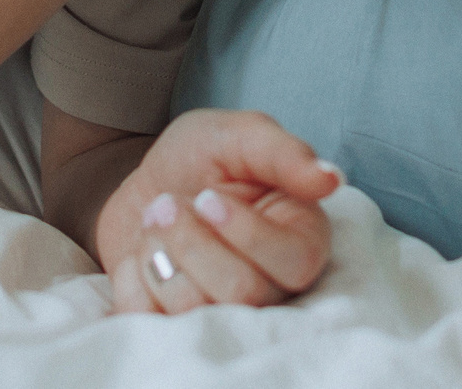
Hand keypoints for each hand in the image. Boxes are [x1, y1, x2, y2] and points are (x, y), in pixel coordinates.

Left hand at [99, 110, 341, 315]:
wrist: (143, 182)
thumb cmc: (202, 158)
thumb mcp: (239, 136)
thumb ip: (283, 152)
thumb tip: (330, 178)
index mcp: (300, 239)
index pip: (295, 263)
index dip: (245, 233)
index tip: (207, 198)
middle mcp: (270, 286)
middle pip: (241, 292)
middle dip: (191, 241)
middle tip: (167, 205)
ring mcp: (221, 313)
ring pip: (195, 310)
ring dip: (158, 255)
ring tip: (153, 221)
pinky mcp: (173, 326)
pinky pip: (149, 321)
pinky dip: (130, 279)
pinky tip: (139, 254)